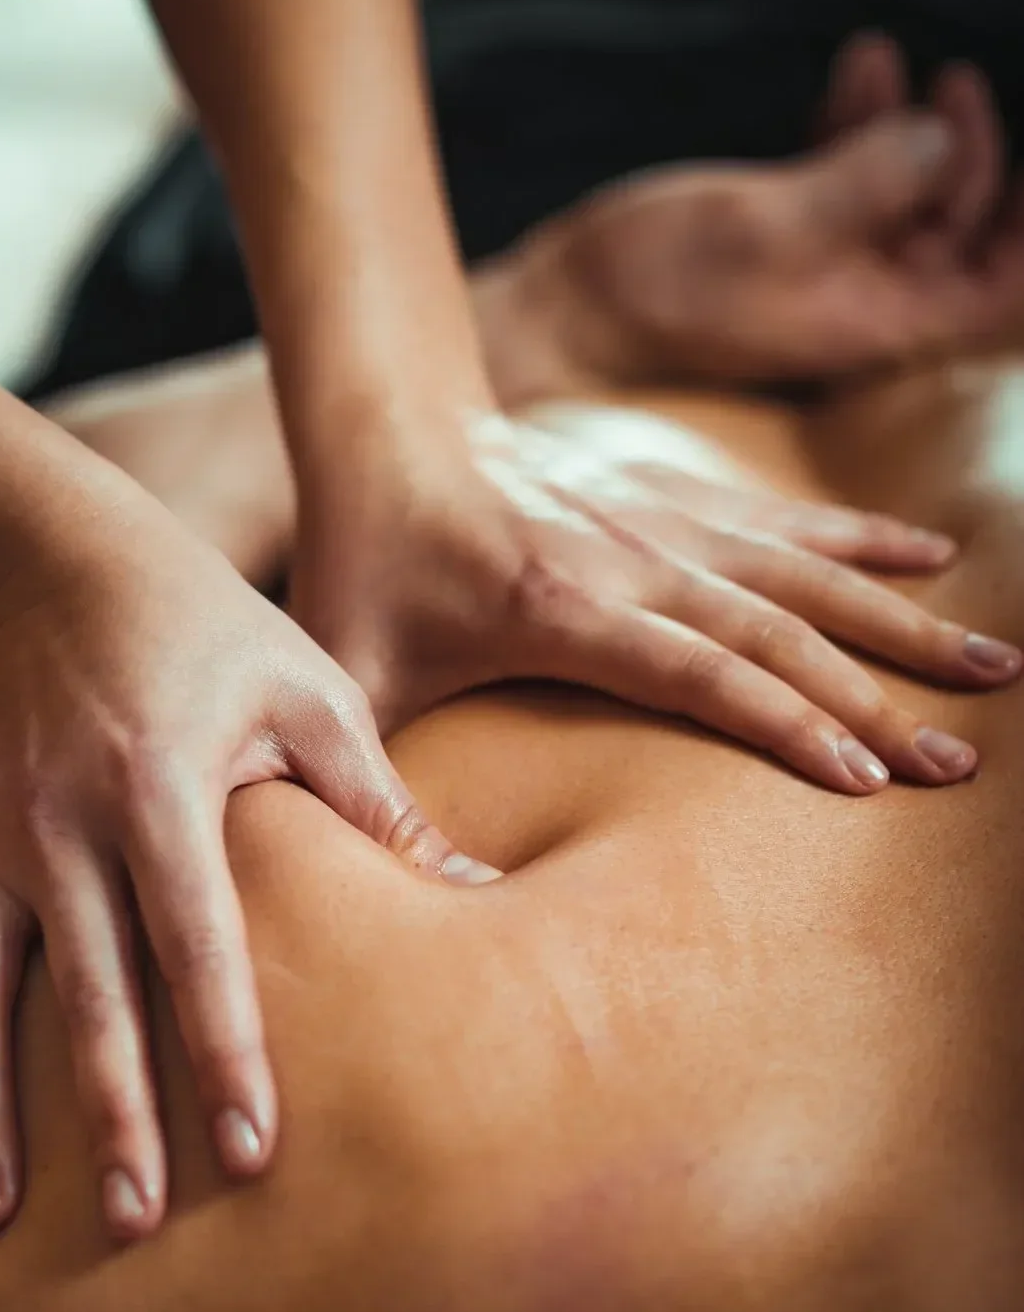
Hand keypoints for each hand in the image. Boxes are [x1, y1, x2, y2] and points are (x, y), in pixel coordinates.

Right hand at [0, 490, 486, 1239]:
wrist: (63, 563)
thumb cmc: (214, 634)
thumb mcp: (310, 692)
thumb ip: (380, 801)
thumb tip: (483, 894)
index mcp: (159, 786)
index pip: (196, 941)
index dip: (223, 1047)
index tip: (249, 1152)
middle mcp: (59, 825)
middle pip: (85, 991)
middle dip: (110, 1114)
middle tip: (131, 1229)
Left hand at [292, 402, 1019, 794]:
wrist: (393, 432)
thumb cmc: (367, 566)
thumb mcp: (353, 672)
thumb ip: (364, 775)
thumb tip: (387, 879)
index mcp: (559, 608)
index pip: (694, 672)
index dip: (781, 722)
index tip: (865, 778)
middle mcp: (631, 557)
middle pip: (775, 632)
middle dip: (876, 699)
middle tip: (961, 762)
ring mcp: (663, 520)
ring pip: (803, 573)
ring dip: (901, 622)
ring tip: (996, 668)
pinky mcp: (676, 493)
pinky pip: (785, 519)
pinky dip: (863, 539)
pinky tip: (939, 558)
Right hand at [491, 36, 1023, 395]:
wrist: (563, 312)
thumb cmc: (653, 286)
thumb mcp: (767, 226)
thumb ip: (863, 182)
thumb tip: (939, 138)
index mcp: (877, 323)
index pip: (1002, 290)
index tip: (1016, 156)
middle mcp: (863, 305)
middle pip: (966, 232)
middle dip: (971, 153)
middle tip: (955, 84)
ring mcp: (825, 272)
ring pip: (909, 196)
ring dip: (914, 126)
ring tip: (887, 61)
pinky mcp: (784, 241)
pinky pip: (851, 181)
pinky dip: (860, 125)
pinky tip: (855, 70)